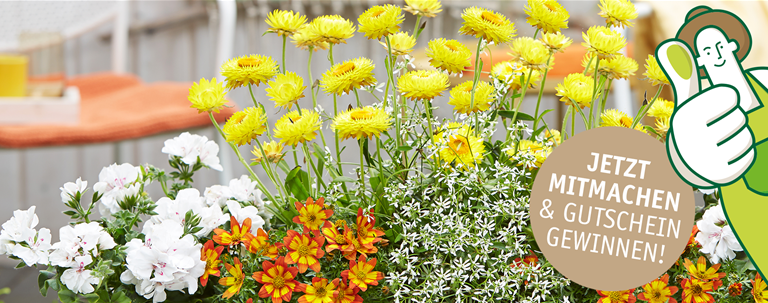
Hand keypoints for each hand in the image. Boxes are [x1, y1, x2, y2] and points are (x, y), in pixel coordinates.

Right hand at [657, 40, 754, 186]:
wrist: (678, 169)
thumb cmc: (690, 129)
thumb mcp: (686, 102)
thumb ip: (684, 74)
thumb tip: (671, 46)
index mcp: (687, 116)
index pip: (730, 95)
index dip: (727, 98)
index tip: (717, 104)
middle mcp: (694, 138)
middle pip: (740, 116)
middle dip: (732, 119)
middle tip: (715, 127)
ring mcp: (707, 159)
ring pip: (746, 137)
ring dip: (738, 137)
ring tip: (720, 141)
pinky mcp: (720, 175)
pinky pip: (748, 156)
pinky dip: (742, 155)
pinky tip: (726, 154)